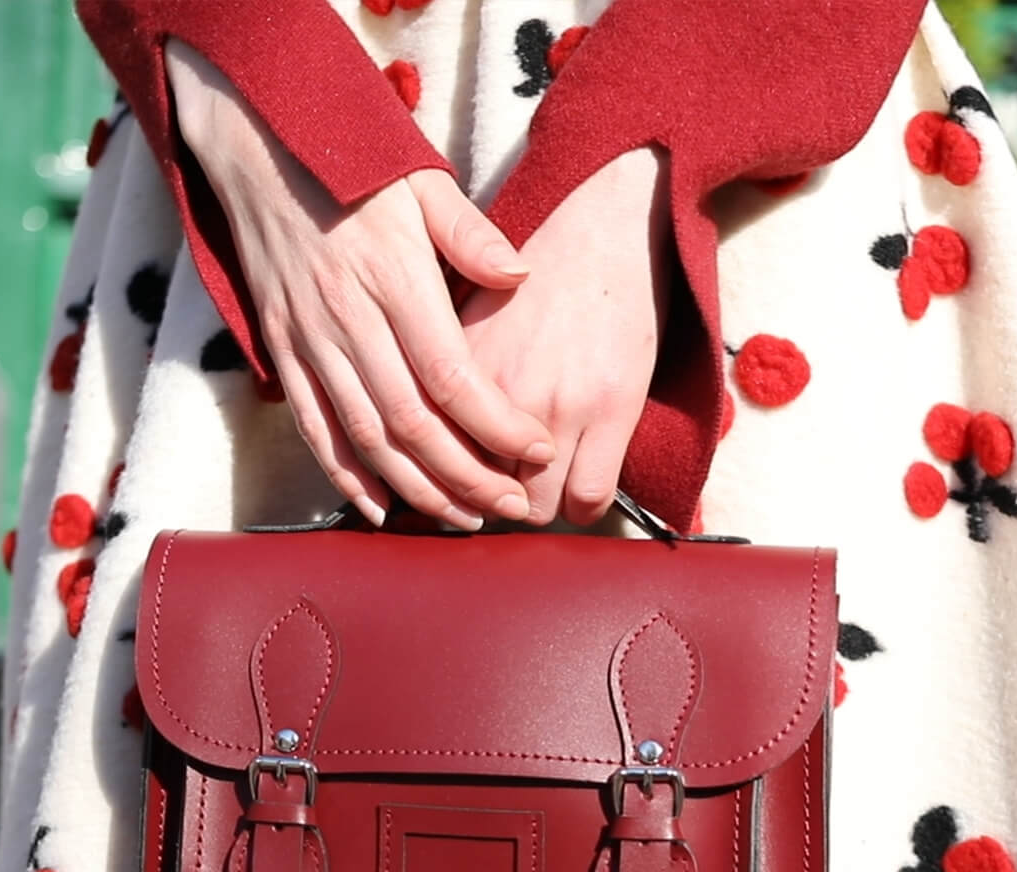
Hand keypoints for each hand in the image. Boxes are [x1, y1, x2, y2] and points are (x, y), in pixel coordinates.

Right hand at [166, 42, 554, 529]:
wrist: (257, 147)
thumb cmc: (349, 161)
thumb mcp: (420, 178)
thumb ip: (471, 233)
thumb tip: (521, 278)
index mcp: (391, 279)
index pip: (451, 377)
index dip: (496, 425)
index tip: (537, 450)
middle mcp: (346, 320)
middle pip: (412, 424)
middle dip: (468, 476)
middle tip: (513, 505)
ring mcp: (308, 341)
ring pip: (365, 438)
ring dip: (416, 488)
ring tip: (463, 516)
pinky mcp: (281, 351)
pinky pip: (313, 428)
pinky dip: (345, 476)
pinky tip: (381, 508)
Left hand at [459, 147, 671, 525]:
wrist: (604, 218)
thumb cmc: (536, 260)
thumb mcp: (462, 302)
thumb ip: (434, 356)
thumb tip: (404, 403)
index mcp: (457, 363)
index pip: (432, 455)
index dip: (440, 479)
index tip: (452, 483)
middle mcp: (502, 390)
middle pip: (478, 489)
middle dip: (485, 501)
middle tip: (497, 494)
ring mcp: (557, 405)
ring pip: (534, 504)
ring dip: (535, 506)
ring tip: (538, 491)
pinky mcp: (612, 410)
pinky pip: (589, 496)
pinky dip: (582, 507)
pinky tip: (579, 491)